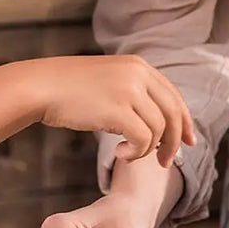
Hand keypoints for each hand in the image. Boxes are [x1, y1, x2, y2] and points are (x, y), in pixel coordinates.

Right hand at [37, 55, 195, 167]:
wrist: (40, 87)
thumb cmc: (68, 89)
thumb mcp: (108, 81)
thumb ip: (132, 93)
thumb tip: (154, 121)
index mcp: (138, 66)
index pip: (173, 95)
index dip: (185, 121)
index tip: (188, 141)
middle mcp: (139, 74)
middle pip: (173, 113)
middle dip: (175, 141)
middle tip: (167, 162)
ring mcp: (130, 90)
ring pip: (159, 129)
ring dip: (148, 150)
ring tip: (129, 155)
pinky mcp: (119, 110)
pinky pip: (143, 139)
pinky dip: (136, 153)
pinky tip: (121, 154)